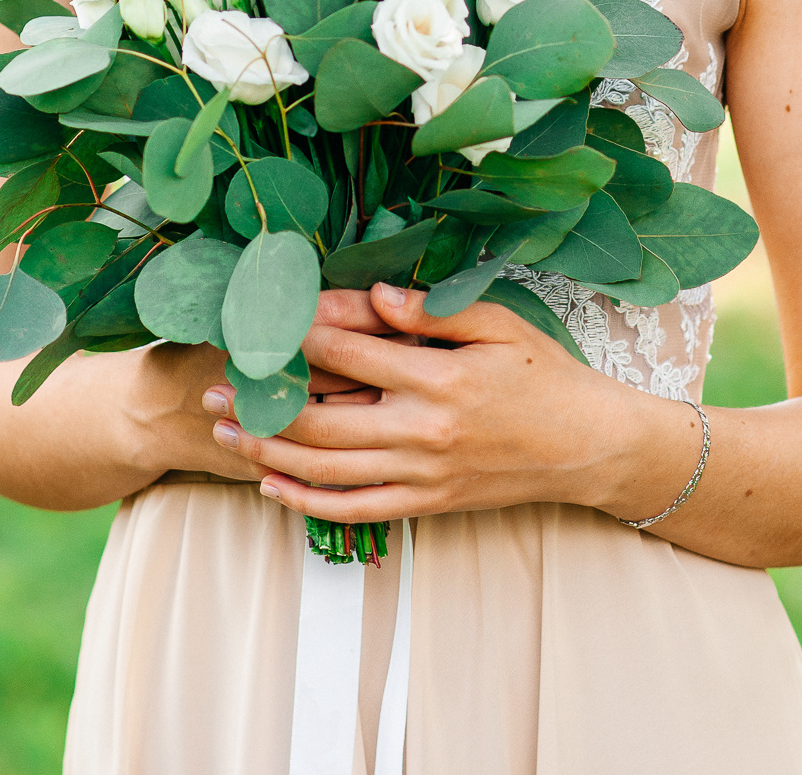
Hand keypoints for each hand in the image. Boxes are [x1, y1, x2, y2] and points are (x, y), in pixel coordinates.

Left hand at [201, 283, 624, 522]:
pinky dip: (306, 501)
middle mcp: (422, 431)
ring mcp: (422, 474)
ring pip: (324, 469)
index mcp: (438, 377)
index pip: (345, 352)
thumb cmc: (545, 375)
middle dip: (258, 402)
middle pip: (317, 418)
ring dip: (266, 453)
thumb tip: (371, 292)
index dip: (293, 336)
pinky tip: (272, 485)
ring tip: (223, 434)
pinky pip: (353, 509)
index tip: (255, 322)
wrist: (589, 446)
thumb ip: (431, 309)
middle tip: (212, 388)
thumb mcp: (498, 323)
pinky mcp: (427, 504)